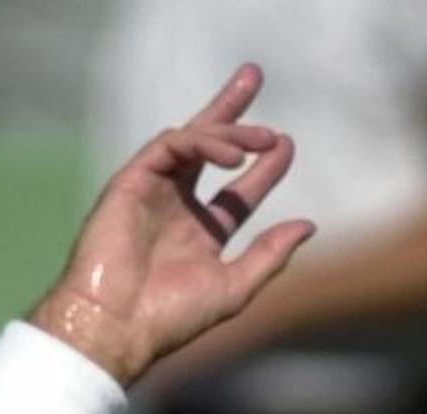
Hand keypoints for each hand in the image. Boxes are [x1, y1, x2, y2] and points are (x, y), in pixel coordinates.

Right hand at [30, 64, 311, 386]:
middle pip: (207, 148)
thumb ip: (270, 256)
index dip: (263, 168)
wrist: (118, 323)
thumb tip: (309, 226)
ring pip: (191, 140)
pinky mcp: (130, 182)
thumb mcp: (234, 287)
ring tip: (264, 138)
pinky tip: (232, 157)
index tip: (285, 147)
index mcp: (199, 236)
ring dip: (229, 131)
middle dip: (232, 113)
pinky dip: (203, 143)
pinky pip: (170, 145)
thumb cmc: (170, 317)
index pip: (235, 193)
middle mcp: (175, 209)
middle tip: (254, 76)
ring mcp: (152, 193)